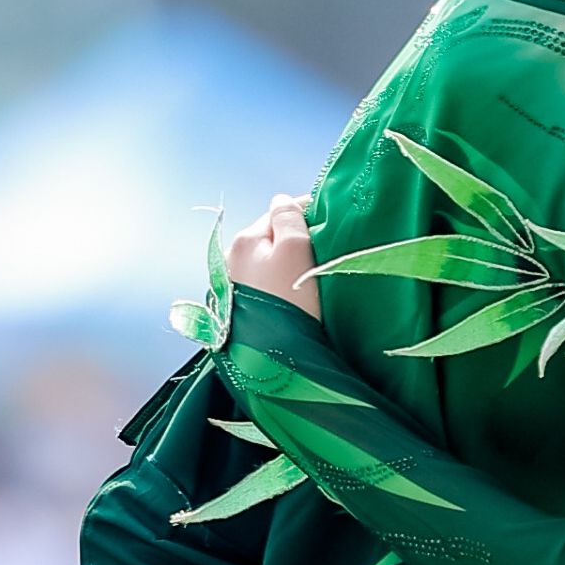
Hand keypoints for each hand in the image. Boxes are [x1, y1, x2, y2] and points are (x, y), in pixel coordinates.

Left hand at [224, 192, 321, 320]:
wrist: (272, 363)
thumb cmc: (288, 304)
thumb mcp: (295, 250)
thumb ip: (289, 219)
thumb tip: (281, 200)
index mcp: (244, 241)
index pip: (279, 212)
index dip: (308, 215)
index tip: (332, 225)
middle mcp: (231, 260)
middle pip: (272, 237)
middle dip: (296, 240)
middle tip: (325, 253)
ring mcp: (233, 287)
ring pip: (268, 262)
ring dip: (287, 264)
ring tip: (312, 278)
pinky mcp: (240, 310)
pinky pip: (265, 285)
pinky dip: (281, 284)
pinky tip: (296, 297)